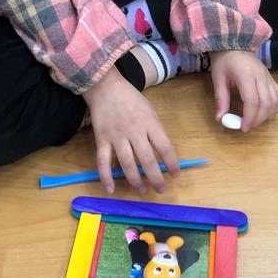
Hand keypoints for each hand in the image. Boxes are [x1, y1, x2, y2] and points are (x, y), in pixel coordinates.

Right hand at [83, 66, 179, 194]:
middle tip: (161, 189)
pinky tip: (111, 189)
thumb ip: (155, 130)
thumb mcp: (149, 110)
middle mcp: (134, 132)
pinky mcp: (101, 140)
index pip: (165, 147)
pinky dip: (105, 176)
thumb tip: (163, 152)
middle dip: (155, 177)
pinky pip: (103, 161)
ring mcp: (116, 136)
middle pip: (147, 159)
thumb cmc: (131, 98)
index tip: (175, 174)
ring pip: (127, 163)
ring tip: (142, 191)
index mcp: (149, 123)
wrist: (106, 87)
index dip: (172, 163)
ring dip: (135, 180)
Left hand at [209, 50, 277, 132]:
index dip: (250, 117)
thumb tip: (220, 119)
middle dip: (258, 119)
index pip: (253, 100)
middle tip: (247, 127)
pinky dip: (275, 107)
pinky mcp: (271, 78)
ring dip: (267, 115)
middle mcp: (261, 76)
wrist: (234, 43)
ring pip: (275, 100)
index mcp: (246, 75)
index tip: (243, 128)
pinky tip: (266, 113)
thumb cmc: (224, 61)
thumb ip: (221, 99)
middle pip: (266, 103)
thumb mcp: (218, 79)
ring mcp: (268, 77)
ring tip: (255, 121)